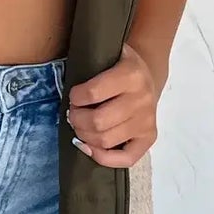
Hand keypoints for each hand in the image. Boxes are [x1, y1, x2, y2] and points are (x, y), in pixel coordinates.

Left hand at [65, 42, 159, 167]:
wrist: (146, 75)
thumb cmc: (118, 66)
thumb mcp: (106, 55)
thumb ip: (88, 65)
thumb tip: (64, 90)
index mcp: (131, 74)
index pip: (92, 93)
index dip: (75, 97)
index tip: (73, 96)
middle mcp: (143, 99)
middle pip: (98, 122)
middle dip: (77, 119)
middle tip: (73, 114)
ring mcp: (147, 121)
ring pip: (106, 141)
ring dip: (84, 136)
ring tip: (80, 126)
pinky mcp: (149, 137)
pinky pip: (125, 159)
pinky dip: (102, 157)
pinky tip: (89, 146)